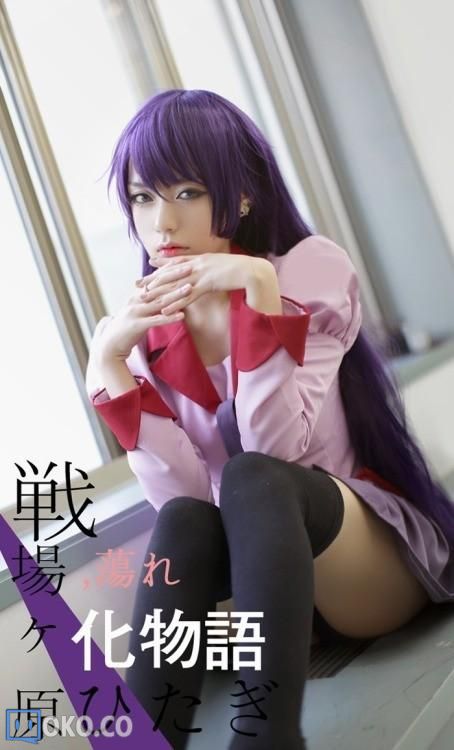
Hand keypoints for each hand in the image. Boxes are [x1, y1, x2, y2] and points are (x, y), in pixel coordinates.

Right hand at [93, 269, 194, 362]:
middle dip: (175, 277)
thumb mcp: (137, 313)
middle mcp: (136, 301)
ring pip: (159, 301)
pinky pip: (157, 320)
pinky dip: (170, 317)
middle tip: (190, 268)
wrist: (110, 345)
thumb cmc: (126, 330)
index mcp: (137, 297)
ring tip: (190, 288)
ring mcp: (136, 312)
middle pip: (158, 287)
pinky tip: (182, 315)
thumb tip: (162, 297)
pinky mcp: (137, 325)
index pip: (154, 280)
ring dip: (176, 294)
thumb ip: (147, 304)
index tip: (182, 262)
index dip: (168, 270)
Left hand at [137, 251, 266, 314]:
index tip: (150, 265)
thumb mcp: (224, 265)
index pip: (178, 261)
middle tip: (138, 284)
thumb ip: (213, 267)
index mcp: (202, 259)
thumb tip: (209, 270)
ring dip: (159, 293)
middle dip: (153, 279)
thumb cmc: (242, 269)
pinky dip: (175, 304)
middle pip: (170, 272)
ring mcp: (202, 274)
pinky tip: (165, 310)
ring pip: (175, 284)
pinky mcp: (207, 285)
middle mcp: (198, 264)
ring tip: (145, 299)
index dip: (163, 263)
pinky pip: (187, 296)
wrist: (253, 270)